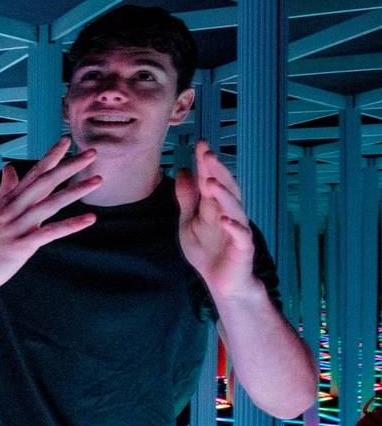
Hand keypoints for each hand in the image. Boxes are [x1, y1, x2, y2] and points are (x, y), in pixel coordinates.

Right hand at [0, 138, 101, 295]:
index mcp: (8, 202)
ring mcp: (16, 227)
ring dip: (76, 191)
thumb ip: (5, 190)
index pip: (32, 174)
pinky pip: (50, 233)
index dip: (50, 156)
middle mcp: (13, 210)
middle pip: (45, 182)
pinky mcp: (21, 246)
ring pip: (50, 204)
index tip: (66, 140)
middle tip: (91, 153)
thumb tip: (9, 168)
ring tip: (97, 180)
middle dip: (69, 166)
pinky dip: (71, 225)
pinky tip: (90, 219)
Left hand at [177, 140, 257, 302]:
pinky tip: (225, 219)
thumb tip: (183, 170)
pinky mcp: (242, 247)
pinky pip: (240, 235)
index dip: (206, 162)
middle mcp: (229, 212)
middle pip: (225, 187)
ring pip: (234, 208)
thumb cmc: (207, 251)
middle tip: (207, 153)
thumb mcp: (189, 223)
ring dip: (223, 194)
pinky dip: (234, 227)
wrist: (222, 281)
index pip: (211, 179)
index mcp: (215, 206)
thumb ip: (187, 199)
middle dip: (217, 170)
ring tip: (211, 181)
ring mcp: (237, 229)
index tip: (200, 143)